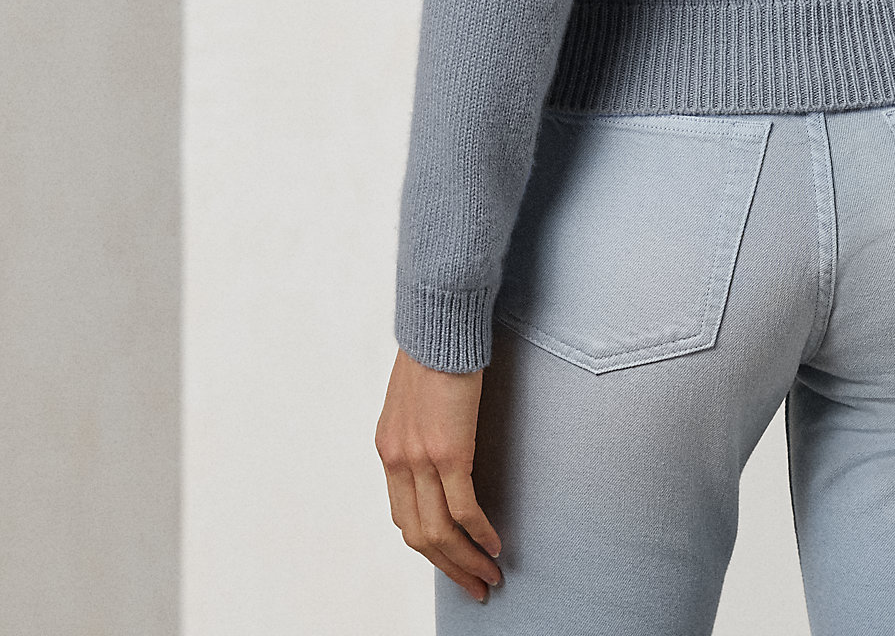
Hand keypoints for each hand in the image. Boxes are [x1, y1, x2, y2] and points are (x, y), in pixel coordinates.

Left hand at [376, 346, 503, 603]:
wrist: (441, 319)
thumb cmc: (436, 347)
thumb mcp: (416, 396)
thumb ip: (422, 426)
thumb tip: (444, 445)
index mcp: (389, 448)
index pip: (404, 516)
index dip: (430, 546)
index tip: (454, 561)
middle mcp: (398, 459)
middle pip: (418, 535)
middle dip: (448, 567)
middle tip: (475, 586)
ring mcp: (420, 458)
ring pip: (439, 532)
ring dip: (466, 561)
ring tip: (490, 577)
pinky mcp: (449, 451)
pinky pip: (463, 509)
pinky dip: (479, 534)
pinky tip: (495, 546)